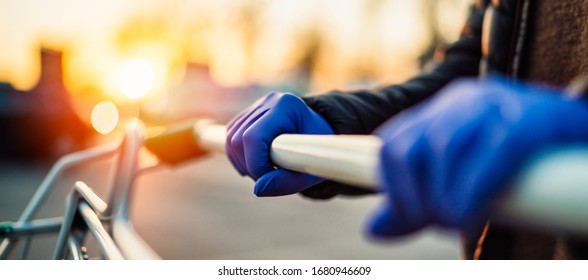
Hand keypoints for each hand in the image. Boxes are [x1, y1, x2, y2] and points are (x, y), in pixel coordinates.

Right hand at [226, 92, 333, 195]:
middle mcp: (269, 101)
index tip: (269, 178)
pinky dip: (238, 157)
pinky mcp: (248, 115)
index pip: (254, 137)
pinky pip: (230, 138)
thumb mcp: (309, 171)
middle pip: (238, 139)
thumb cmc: (317, 154)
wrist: (320, 136)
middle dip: (248, 166)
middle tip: (267, 178)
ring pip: (231, 140)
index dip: (256, 164)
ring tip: (264, 172)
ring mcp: (257, 106)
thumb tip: (258, 189)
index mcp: (287, 107)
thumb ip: (286, 182)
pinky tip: (255, 164)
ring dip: (242, 163)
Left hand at [368, 77, 587, 237]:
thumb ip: (420, 201)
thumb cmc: (518, 166)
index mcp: (440, 111)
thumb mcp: (462, 180)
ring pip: (440, 147)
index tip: (410, 215)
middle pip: (404, 145)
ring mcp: (493, 104)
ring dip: (440, 199)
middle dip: (408, 196)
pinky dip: (470, 193)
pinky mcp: (526, 119)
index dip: (390, 187)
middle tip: (434, 221)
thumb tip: (371, 229)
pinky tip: (471, 217)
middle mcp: (459, 100)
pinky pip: (487, 154)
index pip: (389, 143)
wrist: (582, 138)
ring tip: (456, 221)